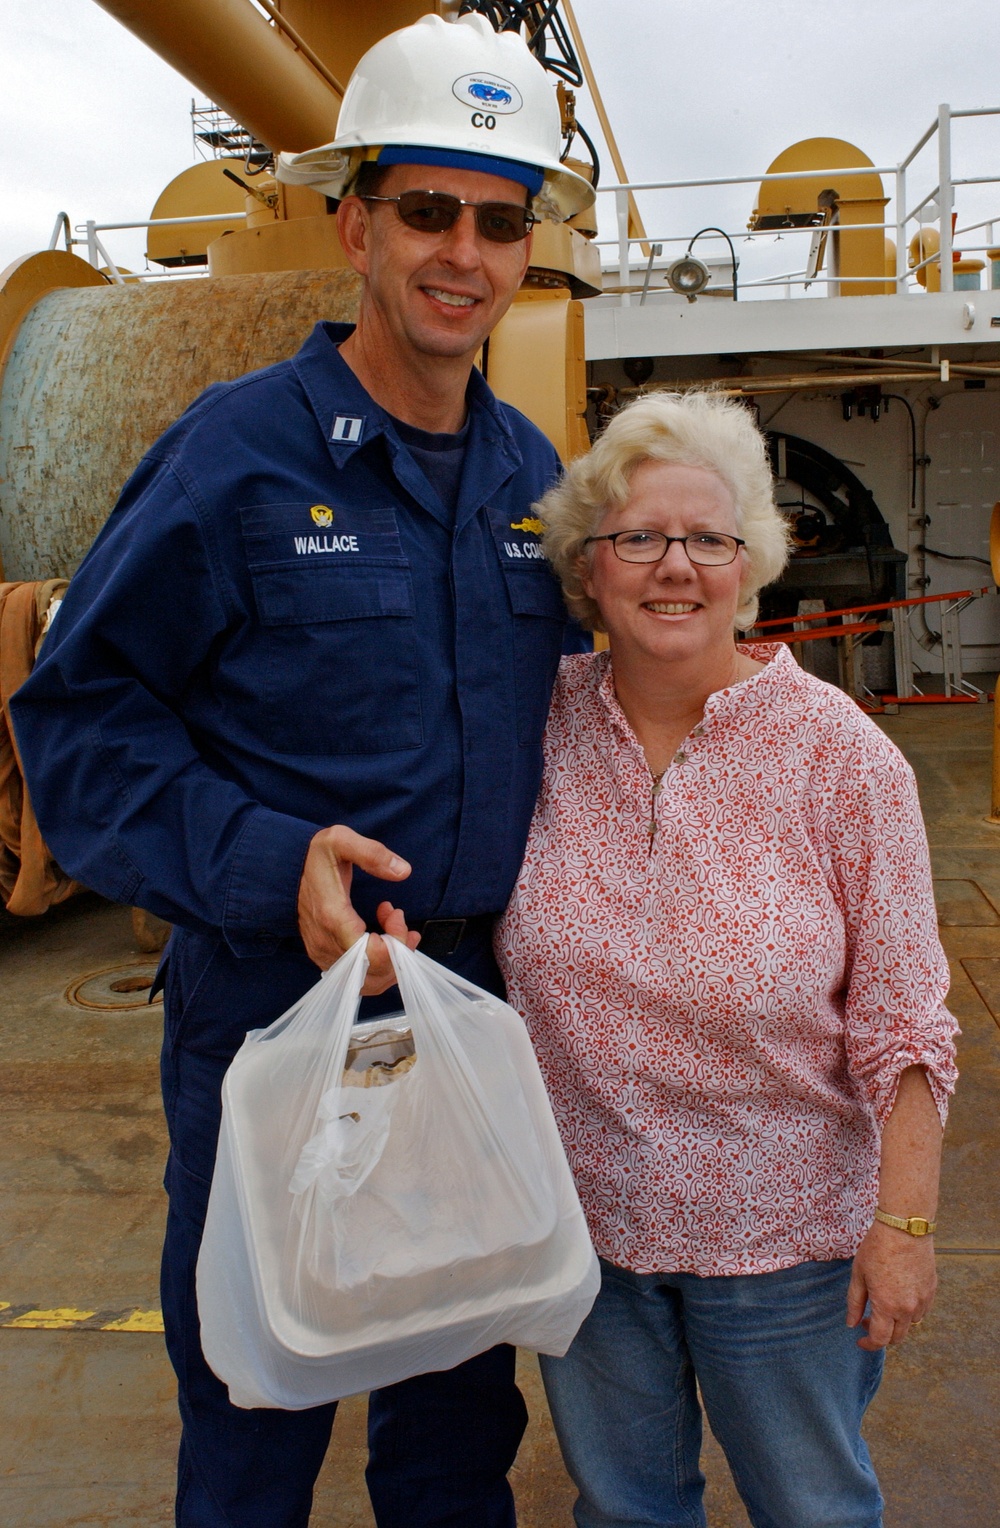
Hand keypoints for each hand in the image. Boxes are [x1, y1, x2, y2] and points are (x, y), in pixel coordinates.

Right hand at [297, 825, 419, 991]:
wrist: (282, 870)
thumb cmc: (311, 857)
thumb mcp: (339, 841)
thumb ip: (372, 854)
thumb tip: (403, 871)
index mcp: (333, 918)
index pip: (372, 954)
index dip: (396, 942)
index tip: (397, 913)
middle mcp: (326, 943)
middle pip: (373, 973)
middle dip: (399, 951)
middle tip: (400, 919)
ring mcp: (324, 953)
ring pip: (368, 981)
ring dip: (392, 960)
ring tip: (399, 930)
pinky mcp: (325, 956)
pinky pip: (357, 975)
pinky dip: (378, 963)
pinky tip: (383, 938)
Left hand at [846, 1218, 936, 1348]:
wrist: (904, 1228)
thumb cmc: (877, 1248)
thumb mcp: (859, 1275)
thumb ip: (854, 1302)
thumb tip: (852, 1324)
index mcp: (887, 1306)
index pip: (880, 1339)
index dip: (868, 1344)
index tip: (860, 1339)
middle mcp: (908, 1308)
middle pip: (897, 1337)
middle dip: (882, 1335)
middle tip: (868, 1320)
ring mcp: (923, 1300)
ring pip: (910, 1325)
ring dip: (896, 1322)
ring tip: (883, 1303)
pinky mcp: (932, 1290)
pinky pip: (921, 1311)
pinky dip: (910, 1311)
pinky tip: (899, 1294)